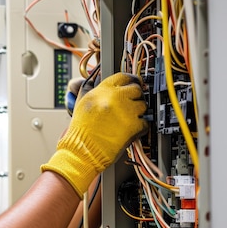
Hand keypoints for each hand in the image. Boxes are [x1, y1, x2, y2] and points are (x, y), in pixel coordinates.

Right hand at [42, 72, 147, 196]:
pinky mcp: (134, 126)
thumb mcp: (81, 103)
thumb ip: (90, 87)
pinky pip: (145, 122)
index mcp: (102, 90)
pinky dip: (140, 127)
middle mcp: (115, 98)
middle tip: (129, 105)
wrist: (82, 151)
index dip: (130, 80)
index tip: (132, 84)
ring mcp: (126, 111)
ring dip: (138, 112)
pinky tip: (129, 130)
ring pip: (143, 105)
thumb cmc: (80, 131)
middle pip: (136, 89)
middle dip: (134, 97)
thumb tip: (95, 77)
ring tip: (126, 119)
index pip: (123, 76)